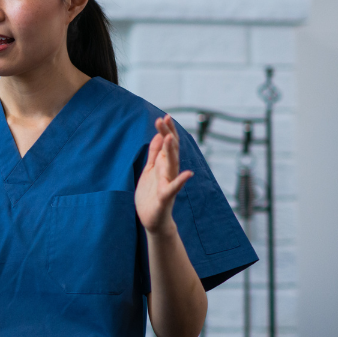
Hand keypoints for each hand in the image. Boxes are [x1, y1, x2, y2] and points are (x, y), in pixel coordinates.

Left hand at [135, 115, 193, 234]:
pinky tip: (187, 174)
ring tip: (169, 139)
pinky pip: (174, 188)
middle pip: (170, 151)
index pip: (166, 145)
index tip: (163, 116)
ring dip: (171, 152)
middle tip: (164, 119)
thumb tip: (158, 136)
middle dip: (167, 135)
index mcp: (163, 166)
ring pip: (172, 165)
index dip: (165, 131)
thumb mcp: (150, 171)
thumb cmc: (151, 195)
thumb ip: (154, 154)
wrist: (154, 220)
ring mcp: (169, 184)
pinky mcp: (166, 197)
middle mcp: (169, 173)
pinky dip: (181, 181)